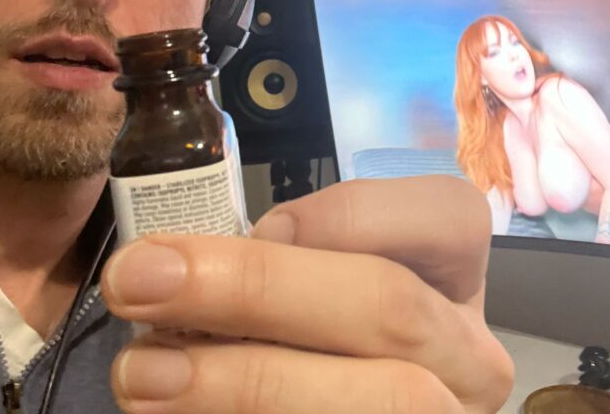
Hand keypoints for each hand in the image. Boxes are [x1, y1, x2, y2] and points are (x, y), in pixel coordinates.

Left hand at [101, 176, 514, 412]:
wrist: (317, 405)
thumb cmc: (302, 336)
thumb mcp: (309, 283)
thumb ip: (283, 264)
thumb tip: (187, 268)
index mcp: (455, 279)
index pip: (445, 215)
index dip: (349, 215)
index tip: (262, 224)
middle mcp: (469, 353)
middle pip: (391, 306)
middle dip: (257, 289)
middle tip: (140, 279)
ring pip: (378, 396)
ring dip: (245, 381)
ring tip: (141, 373)